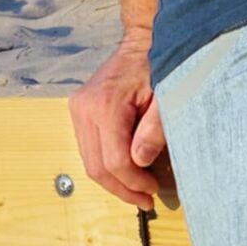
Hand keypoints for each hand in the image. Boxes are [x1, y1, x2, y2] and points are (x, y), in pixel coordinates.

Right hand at [68, 29, 169, 210]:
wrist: (143, 44)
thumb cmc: (160, 69)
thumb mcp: (168, 99)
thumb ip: (155, 130)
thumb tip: (140, 162)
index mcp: (105, 106)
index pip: (115, 161)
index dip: (134, 182)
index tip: (153, 190)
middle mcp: (84, 109)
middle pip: (96, 167)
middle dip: (122, 190)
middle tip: (146, 201)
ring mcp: (77, 110)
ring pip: (89, 163)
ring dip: (114, 183)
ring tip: (138, 191)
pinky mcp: (79, 112)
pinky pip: (89, 150)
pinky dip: (107, 167)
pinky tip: (127, 172)